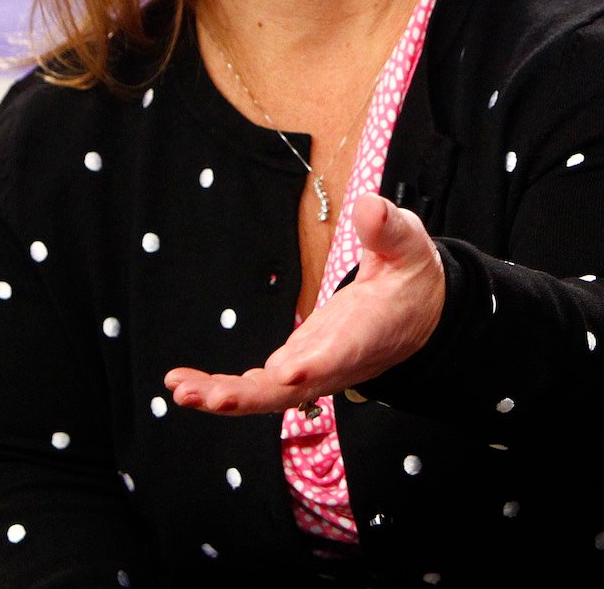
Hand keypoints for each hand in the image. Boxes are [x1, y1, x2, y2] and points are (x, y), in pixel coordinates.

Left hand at [165, 194, 445, 415]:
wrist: (420, 314)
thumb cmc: (411, 278)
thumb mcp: (408, 245)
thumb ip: (388, 229)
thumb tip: (369, 207)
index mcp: (368, 330)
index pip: (342, 351)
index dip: (316, 365)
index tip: (288, 373)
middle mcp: (337, 360)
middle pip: (293, 389)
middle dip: (249, 395)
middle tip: (209, 396)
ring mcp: (314, 367)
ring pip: (269, 393)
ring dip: (226, 395)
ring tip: (183, 389)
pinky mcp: (298, 365)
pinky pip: (261, 386)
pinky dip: (226, 389)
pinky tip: (189, 385)